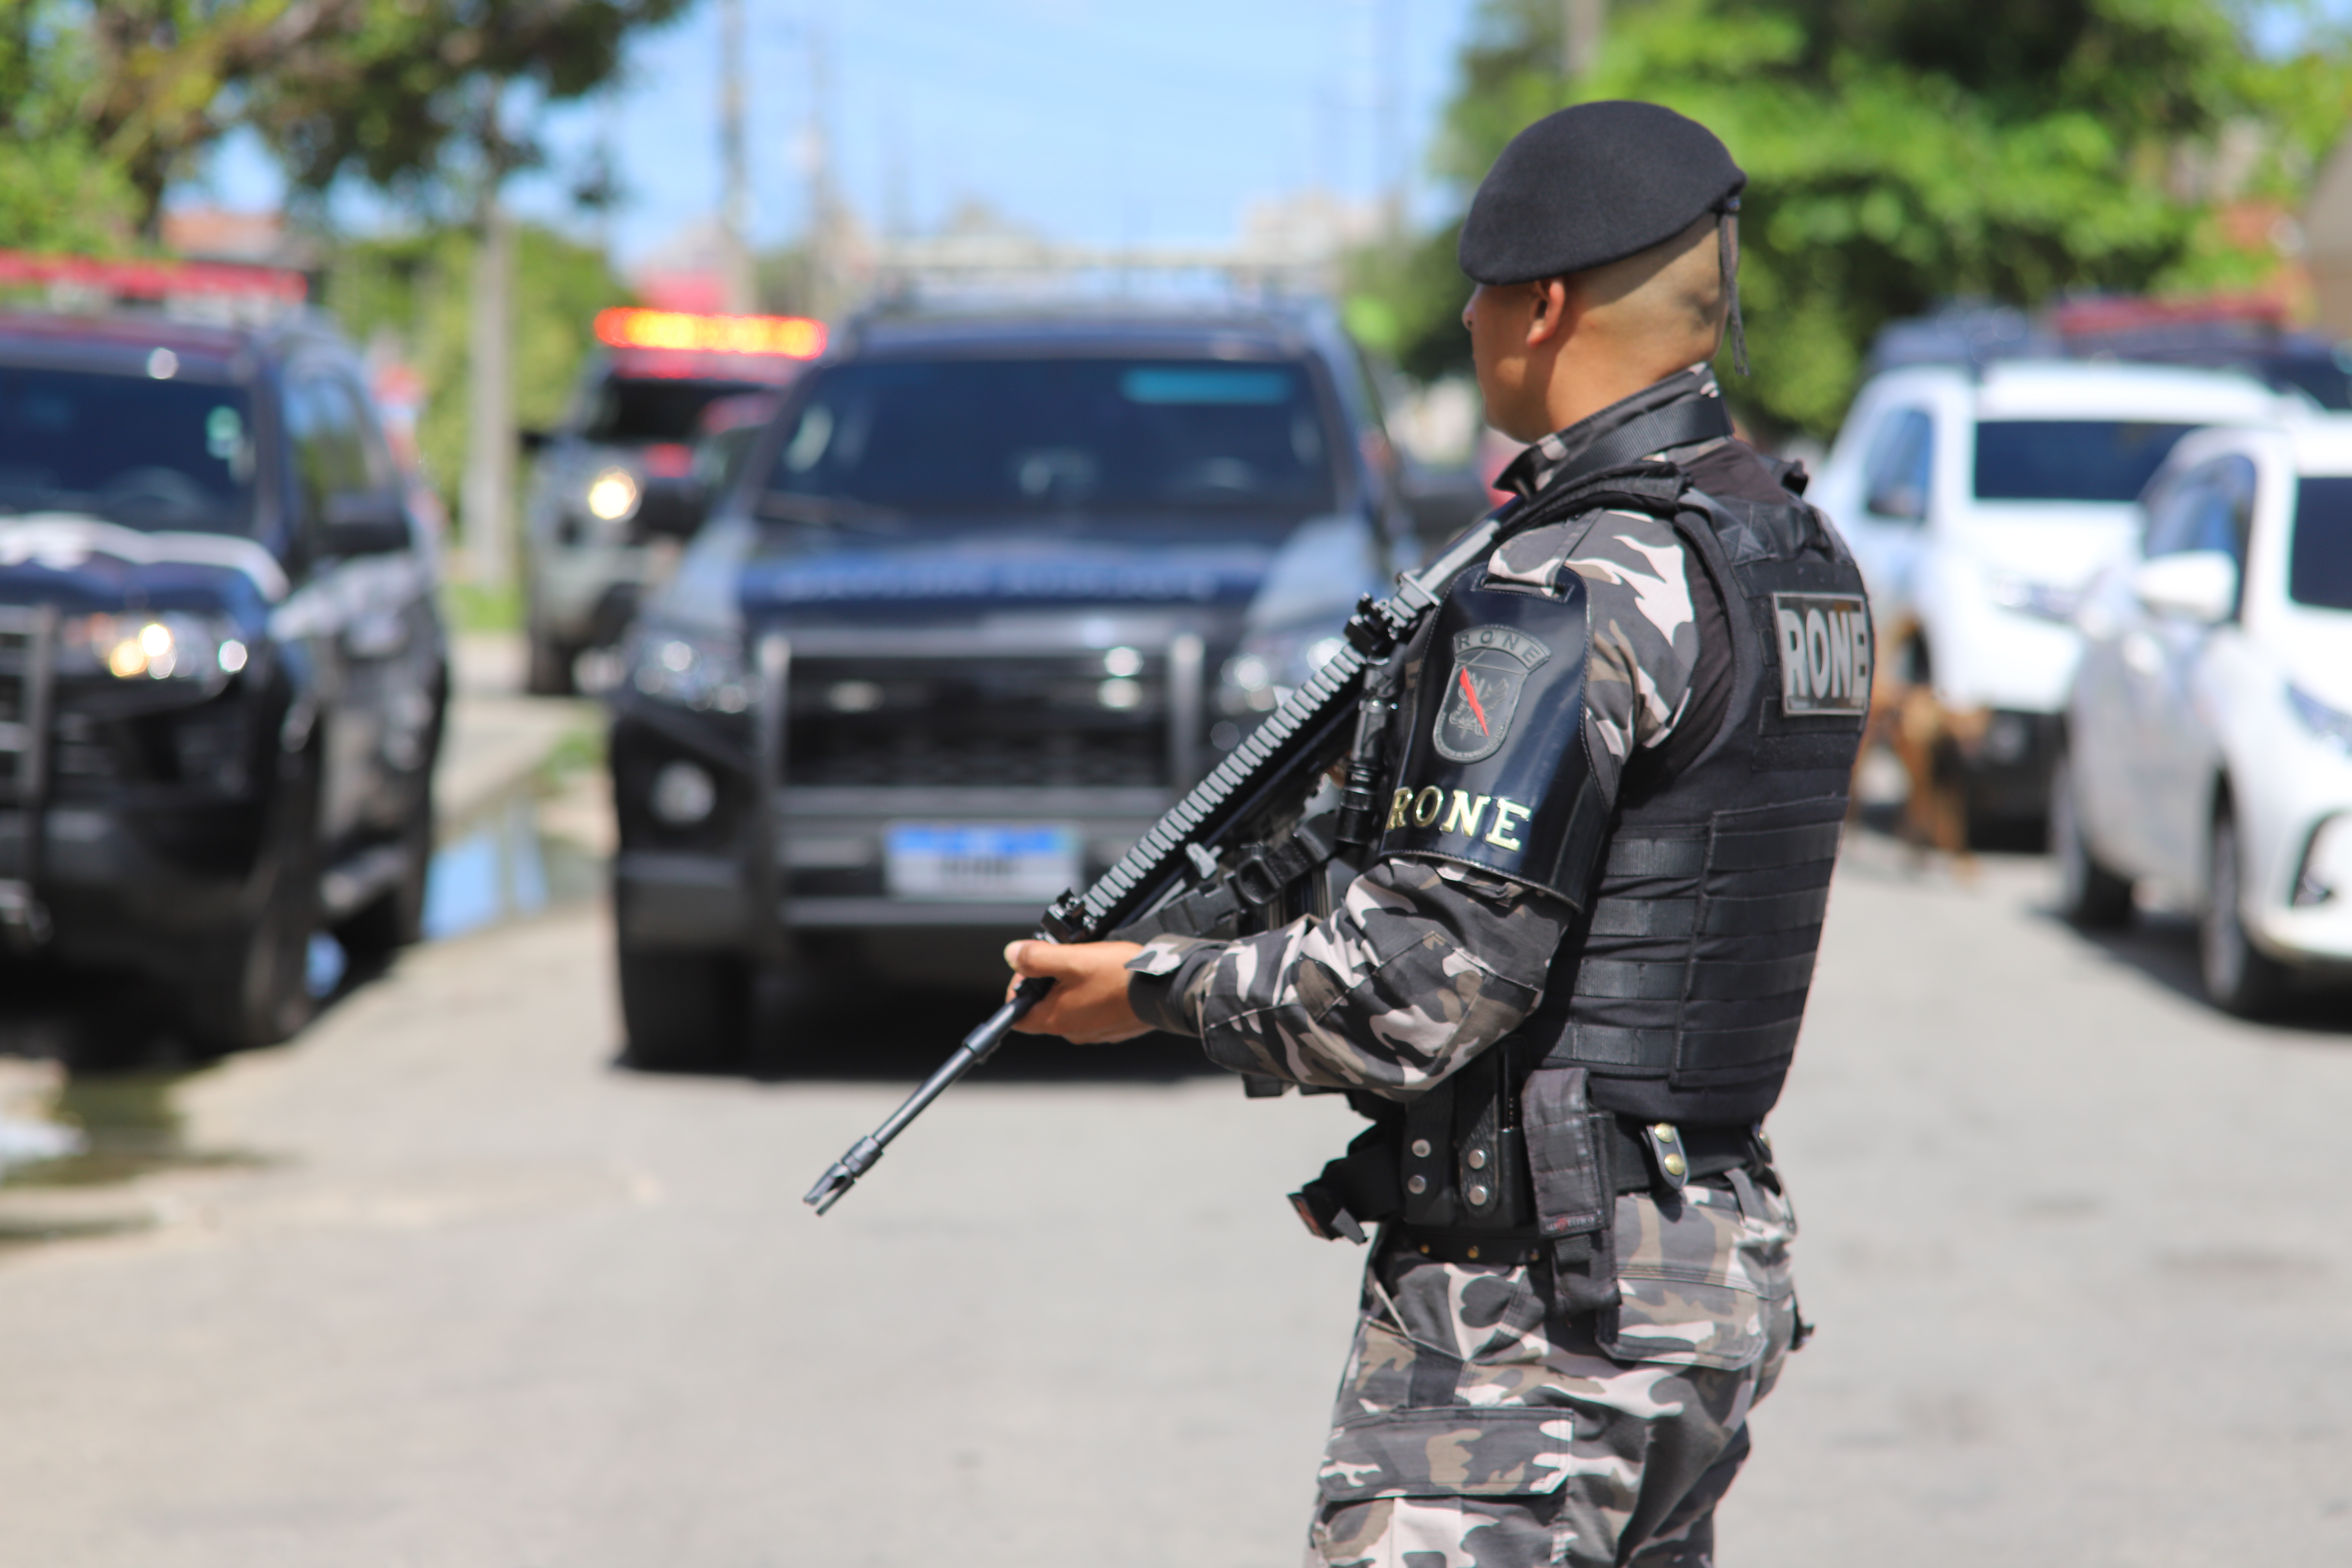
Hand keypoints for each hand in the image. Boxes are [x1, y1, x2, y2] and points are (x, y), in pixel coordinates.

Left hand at [1003, 939, 1151, 1042]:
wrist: (1165, 989)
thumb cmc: (1121, 977)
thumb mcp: (1072, 959)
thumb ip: (1037, 957)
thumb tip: (1013, 954)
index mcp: (1055, 1019)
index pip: (1016, 1014)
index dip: (1018, 986)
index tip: (1031, 964)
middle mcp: (1072, 1031)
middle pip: (1044, 1006)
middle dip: (1049, 979)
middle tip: (1065, 957)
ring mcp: (1094, 1031)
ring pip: (1070, 1005)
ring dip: (1072, 984)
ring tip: (1089, 963)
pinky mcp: (1113, 1026)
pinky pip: (1093, 1009)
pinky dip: (1094, 992)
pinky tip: (1107, 976)